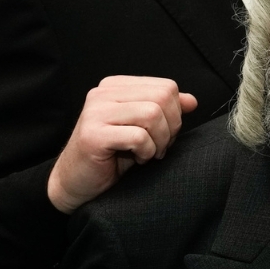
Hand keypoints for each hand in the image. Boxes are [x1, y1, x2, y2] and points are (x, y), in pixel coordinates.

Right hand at [47, 77, 196, 212]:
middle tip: (160, 146)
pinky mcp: (93, 134)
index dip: (176, 113)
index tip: (165, 132)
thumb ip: (166, 110)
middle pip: (162, 98)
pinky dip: (147, 151)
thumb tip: (192, 101)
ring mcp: (95, 112)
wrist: (77, 182)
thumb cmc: (111, 155)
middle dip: (171, 127)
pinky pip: (138, 136)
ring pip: (152, 114)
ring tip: (148, 152)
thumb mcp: (144, 127)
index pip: (166, 87)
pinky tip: (137, 158)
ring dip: (159, 140)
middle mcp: (102, 93)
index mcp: (116, 86)